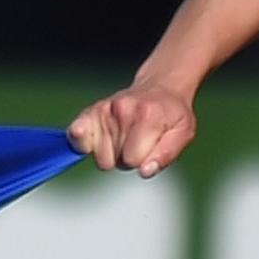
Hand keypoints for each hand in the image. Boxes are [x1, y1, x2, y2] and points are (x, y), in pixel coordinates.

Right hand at [68, 84, 195, 177]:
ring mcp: (104, 109)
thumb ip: (166, 154)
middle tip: (138, 142)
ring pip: (99, 157)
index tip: (149, 148)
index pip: (132, 161)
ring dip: (111, 153)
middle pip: (113, 161)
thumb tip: (144, 171)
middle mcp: (122, 109)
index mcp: (147, 116)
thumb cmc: (171, 115)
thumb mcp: (182, 133)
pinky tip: (97, 138)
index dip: (141, 161)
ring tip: (126, 137)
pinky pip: (76, 138)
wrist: (160, 87)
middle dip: (126, 159)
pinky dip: (83, 143)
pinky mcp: (91, 111)